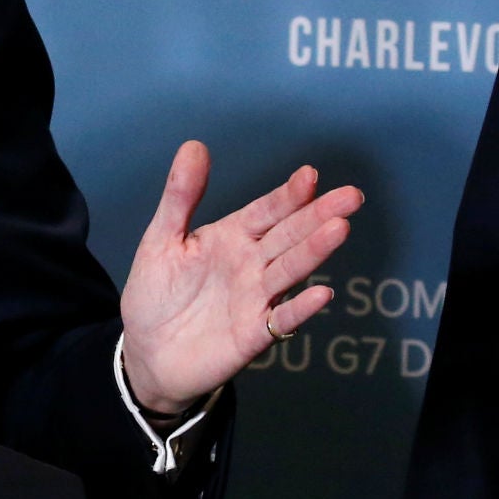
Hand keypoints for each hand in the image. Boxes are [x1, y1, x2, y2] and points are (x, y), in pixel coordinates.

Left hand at [119, 140, 362, 416]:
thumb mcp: (161, 239)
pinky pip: (280, 319)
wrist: (147, 354)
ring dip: (315, 251)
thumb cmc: (156, 294)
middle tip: (351, 195)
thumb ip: (181, 196)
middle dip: (319, 214)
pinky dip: (300, 308)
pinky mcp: (253, 335)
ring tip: (339, 229)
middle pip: (290, 235)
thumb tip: (194, 145)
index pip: (267, 211)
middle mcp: (252, 264)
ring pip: (290, 270)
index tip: (310, 175)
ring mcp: (256, 298)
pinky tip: (321, 293)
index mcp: (232, 236)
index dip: (287, 195)